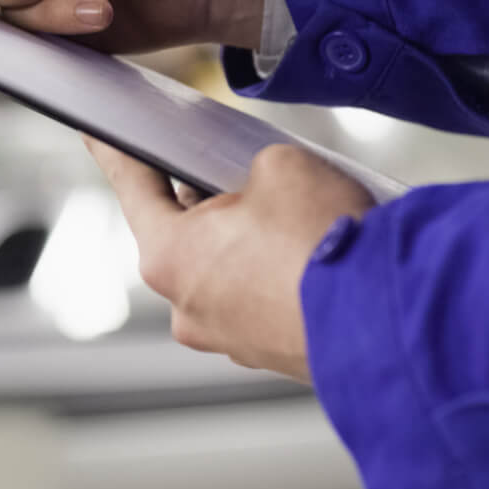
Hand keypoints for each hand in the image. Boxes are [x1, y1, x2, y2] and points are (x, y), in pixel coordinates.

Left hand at [84, 138, 376, 382]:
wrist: (393, 322)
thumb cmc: (326, 243)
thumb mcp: (279, 165)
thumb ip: (249, 169)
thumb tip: (260, 189)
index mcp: (168, 255)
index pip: (133, 186)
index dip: (116, 152)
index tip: (95, 135)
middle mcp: (187, 306)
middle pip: (182, 232)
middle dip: (207, 198)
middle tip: (235, 167)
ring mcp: (228, 338)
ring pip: (225, 268)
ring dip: (248, 239)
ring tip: (293, 212)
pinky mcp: (270, 353)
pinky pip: (261, 297)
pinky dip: (278, 273)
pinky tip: (310, 250)